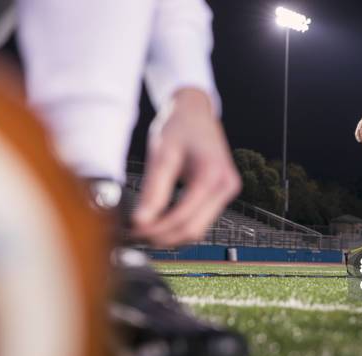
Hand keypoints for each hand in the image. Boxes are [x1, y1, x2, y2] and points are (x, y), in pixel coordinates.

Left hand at [132, 88, 240, 246]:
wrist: (196, 112)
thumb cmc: (180, 127)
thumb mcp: (162, 155)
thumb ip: (153, 190)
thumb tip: (140, 221)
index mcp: (212, 176)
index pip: (183, 217)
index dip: (157, 229)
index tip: (134, 231)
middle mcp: (226, 187)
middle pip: (193, 230)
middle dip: (164, 237)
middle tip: (136, 235)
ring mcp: (227, 192)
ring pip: (198, 230)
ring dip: (172, 235)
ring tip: (144, 230)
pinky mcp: (222, 194)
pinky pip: (201, 220)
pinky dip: (180, 225)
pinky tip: (160, 222)